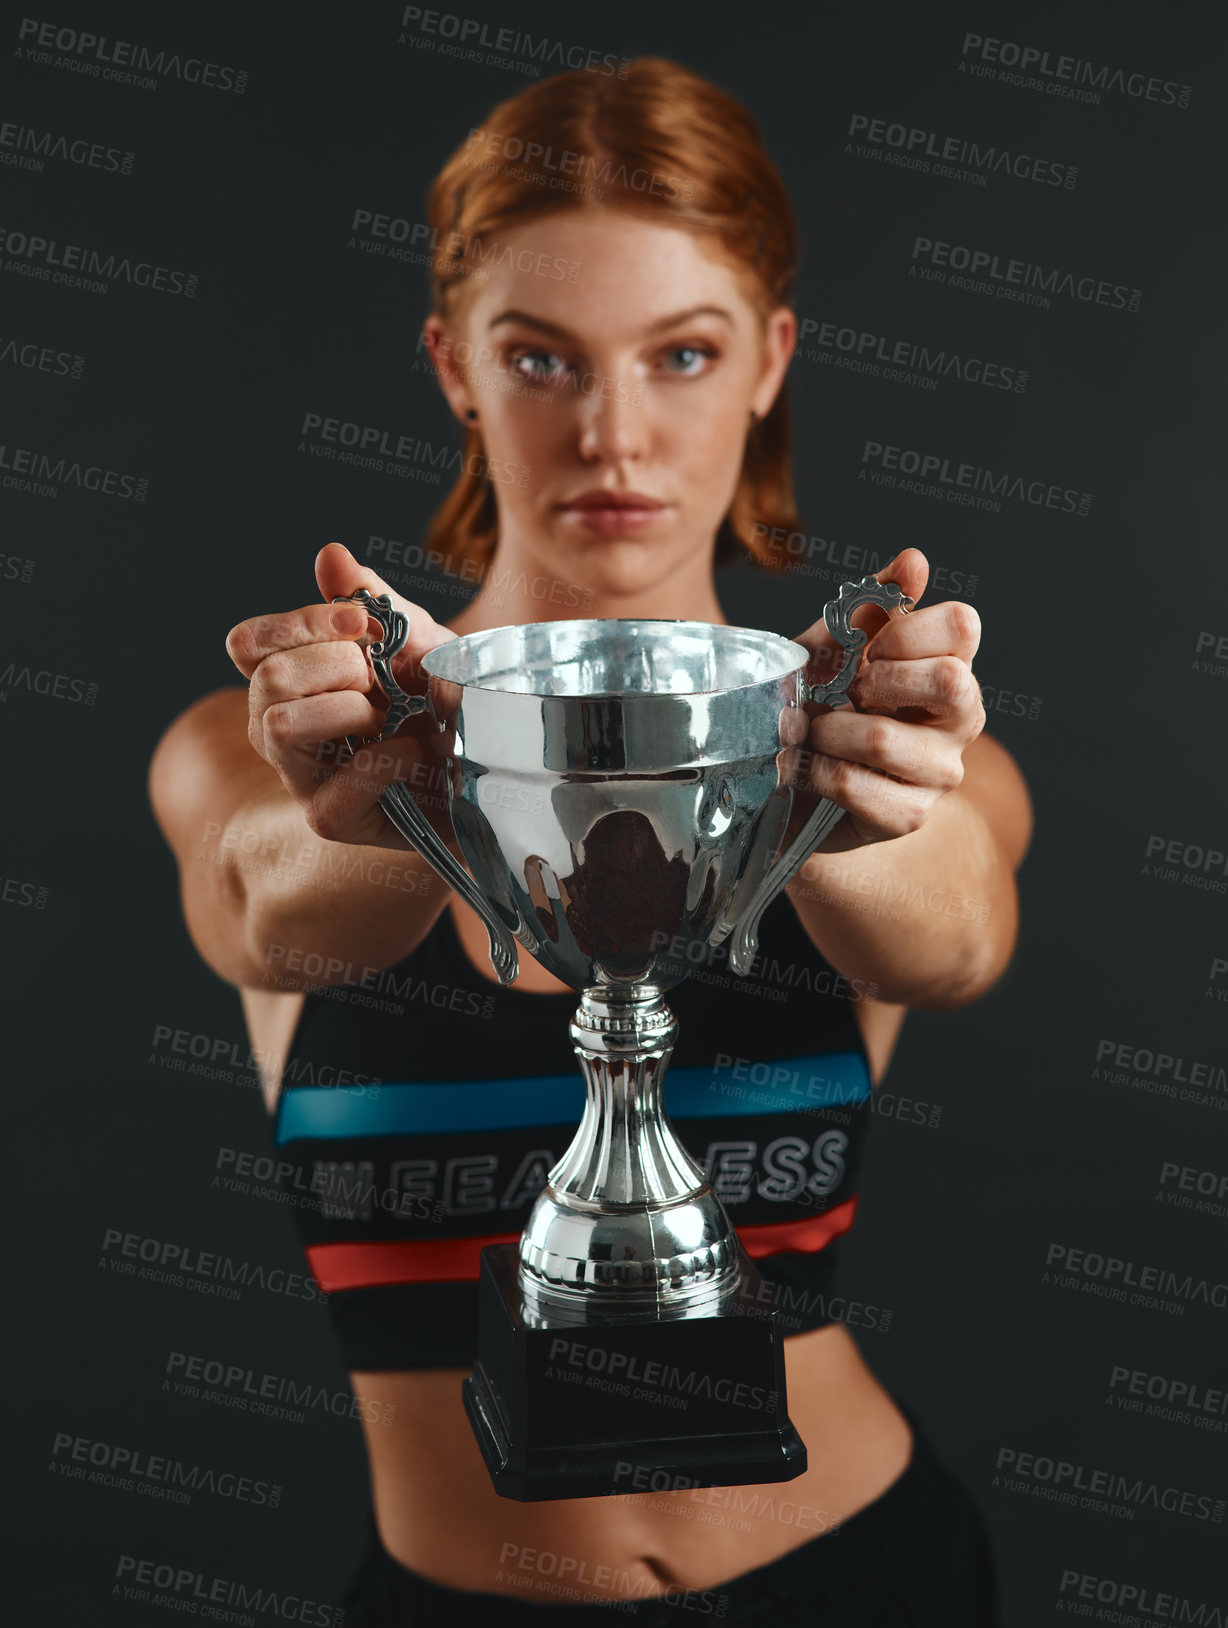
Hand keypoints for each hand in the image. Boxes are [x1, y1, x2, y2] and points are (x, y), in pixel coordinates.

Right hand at [224, 542, 455, 847]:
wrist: (491, 764)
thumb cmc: (443, 700)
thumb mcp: (420, 640)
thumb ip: (374, 602)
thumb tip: (331, 556)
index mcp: (290, 678)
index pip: (248, 645)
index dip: (299, 625)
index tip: (362, 627)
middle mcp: (280, 727)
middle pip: (266, 681)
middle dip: (335, 667)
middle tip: (382, 681)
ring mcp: (301, 777)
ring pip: (277, 727)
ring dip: (348, 711)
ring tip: (392, 717)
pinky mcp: (332, 818)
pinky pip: (334, 789)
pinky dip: (384, 762)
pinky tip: (414, 753)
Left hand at [792, 548, 984, 850]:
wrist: (790, 779)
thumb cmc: (822, 702)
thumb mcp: (833, 647)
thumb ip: (871, 606)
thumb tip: (916, 560)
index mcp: (953, 665)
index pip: (962, 625)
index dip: (902, 629)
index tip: (860, 649)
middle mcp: (962, 718)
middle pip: (949, 680)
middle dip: (872, 678)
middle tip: (838, 689)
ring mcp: (941, 771)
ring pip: (881, 738)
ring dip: (823, 731)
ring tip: (801, 730)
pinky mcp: (908, 815)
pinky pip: (855, 785)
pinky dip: (812, 770)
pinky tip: (796, 766)